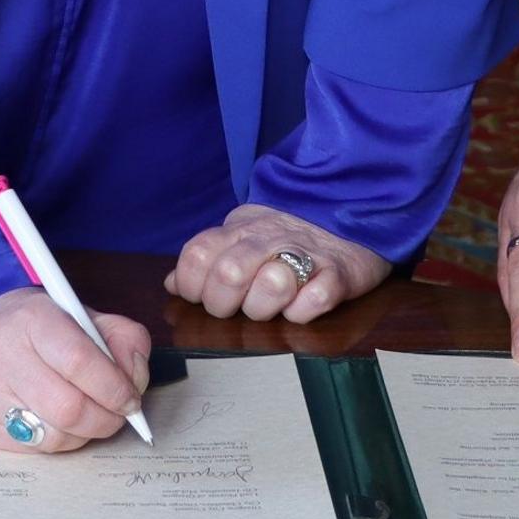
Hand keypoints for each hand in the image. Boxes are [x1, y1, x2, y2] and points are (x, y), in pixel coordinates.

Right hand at [0, 289, 152, 453]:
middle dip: (105, 419)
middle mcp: (2, 354)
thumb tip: (137, 378)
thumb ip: (119, 337)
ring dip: (82, 433)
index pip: (82, 362)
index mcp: (33, 319)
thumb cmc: (32, 328)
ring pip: (54, 437)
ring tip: (83, 414)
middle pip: (70, 409)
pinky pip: (33, 449)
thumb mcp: (77, 314)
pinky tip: (51, 419)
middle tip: (116, 414)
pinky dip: (55, 440)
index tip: (131, 399)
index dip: (116, 388)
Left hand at [168, 204, 388, 325]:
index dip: (192, 284)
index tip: (201, 297)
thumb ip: (207, 259)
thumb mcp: (241, 237)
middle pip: (229, 274)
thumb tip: (172, 283)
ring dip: (265, 307)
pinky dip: (304, 310)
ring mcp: (305, 255)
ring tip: (271, 307)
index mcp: (239, 230)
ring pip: (272, 285)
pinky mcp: (338, 273)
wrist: (347, 208)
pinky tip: (302, 305)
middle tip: (236, 307)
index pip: (197, 254)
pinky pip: (315, 299)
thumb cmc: (286, 234)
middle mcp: (268, 239)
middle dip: (224, 303)